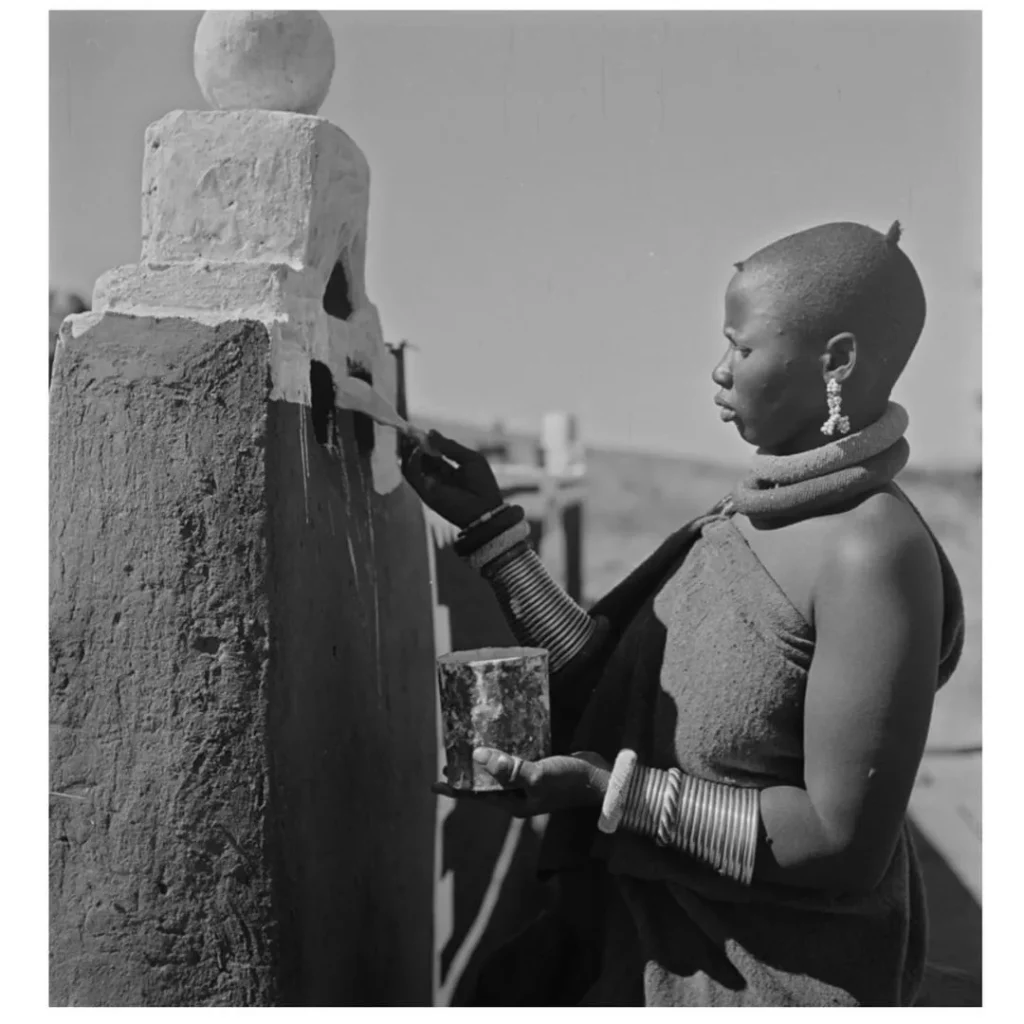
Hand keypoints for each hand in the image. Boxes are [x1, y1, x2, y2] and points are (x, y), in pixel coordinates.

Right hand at [399, 430, 503, 528]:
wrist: (485, 509)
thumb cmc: (482, 484)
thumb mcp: (469, 459)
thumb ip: (450, 446)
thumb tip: (430, 432)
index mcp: (448, 469)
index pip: (431, 453)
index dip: (423, 441)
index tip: (417, 430)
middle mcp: (436, 477)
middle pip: (418, 459)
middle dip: (412, 444)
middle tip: (408, 431)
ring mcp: (429, 485)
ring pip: (410, 466)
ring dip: (407, 451)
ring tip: (409, 438)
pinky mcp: (424, 492)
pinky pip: (412, 475)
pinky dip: (411, 462)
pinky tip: (416, 450)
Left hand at [432, 748, 610, 816]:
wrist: (601, 780)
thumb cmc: (569, 781)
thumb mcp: (537, 776)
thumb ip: (509, 768)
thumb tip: (478, 756)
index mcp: (515, 803)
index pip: (478, 796)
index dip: (457, 789)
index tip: (436, 784)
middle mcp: (519, 796)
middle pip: (486, 785)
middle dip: (469, 774)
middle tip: (450, 760)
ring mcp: (530, 784)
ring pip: (501, 773)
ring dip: (486, 763)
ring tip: (469, 748)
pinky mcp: (541, 770)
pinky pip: (516, 763)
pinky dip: (505, 753)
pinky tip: (501, 741)